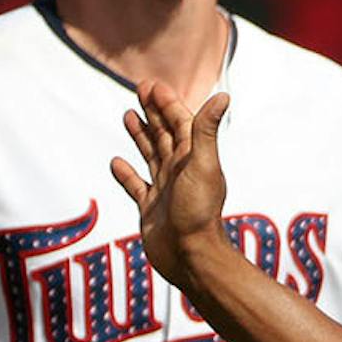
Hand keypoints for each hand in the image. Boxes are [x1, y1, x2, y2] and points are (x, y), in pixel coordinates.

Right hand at [111, 80, 233, 287]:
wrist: (190, 256)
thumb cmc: (199, 212)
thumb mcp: (203, 164)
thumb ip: (206, 130)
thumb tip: (224, 96)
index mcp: (192, 158)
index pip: (180, 122)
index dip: (167, 102)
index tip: (153, 84)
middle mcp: (179, 171)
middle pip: (164, 134)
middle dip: (153, 111)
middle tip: (140, 89)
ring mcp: (164, 189)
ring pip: (150, 155)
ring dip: (141, 135)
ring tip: (129, 116)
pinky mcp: (150, 208)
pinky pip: (135, 185)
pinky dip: (126, 174)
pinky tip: (116, 162)